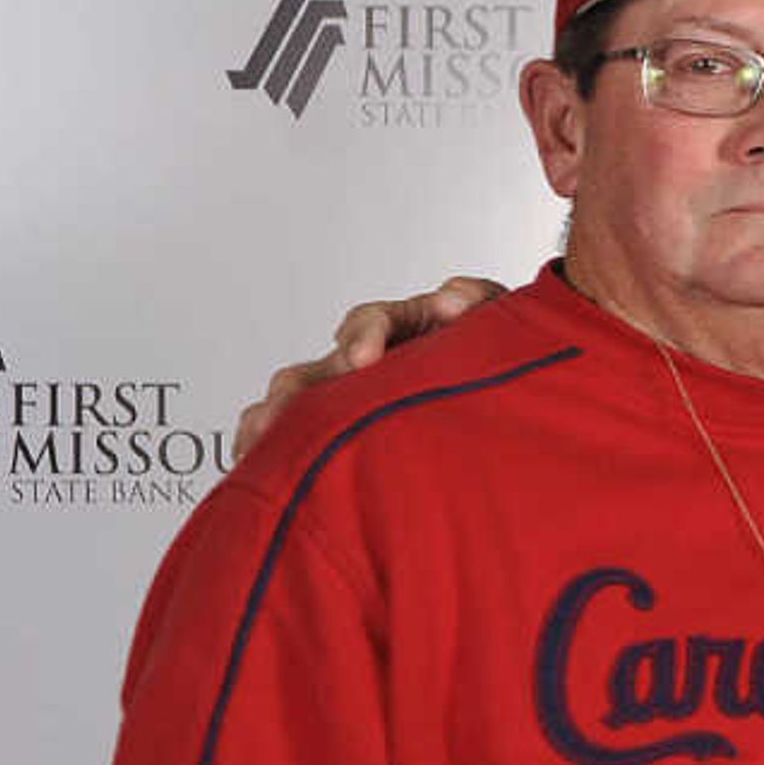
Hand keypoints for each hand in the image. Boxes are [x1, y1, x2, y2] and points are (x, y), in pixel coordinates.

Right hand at [232, 277, 505, 455]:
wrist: (511, 396)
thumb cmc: (500, 353)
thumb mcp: (502, 319)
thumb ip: (482, 300)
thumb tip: (449, 297)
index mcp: (403, 330)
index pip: (373, 322)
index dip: (363, 335)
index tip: (361, 357)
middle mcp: (364, 364)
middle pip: (315, 372)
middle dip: (293, 393)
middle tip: (278, 414)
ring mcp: (349, 399)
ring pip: (295, 407)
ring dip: (271, 423)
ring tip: (252, 445)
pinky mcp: (344, 432)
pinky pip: (297, 439)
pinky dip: (272, 449)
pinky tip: (254, 467)